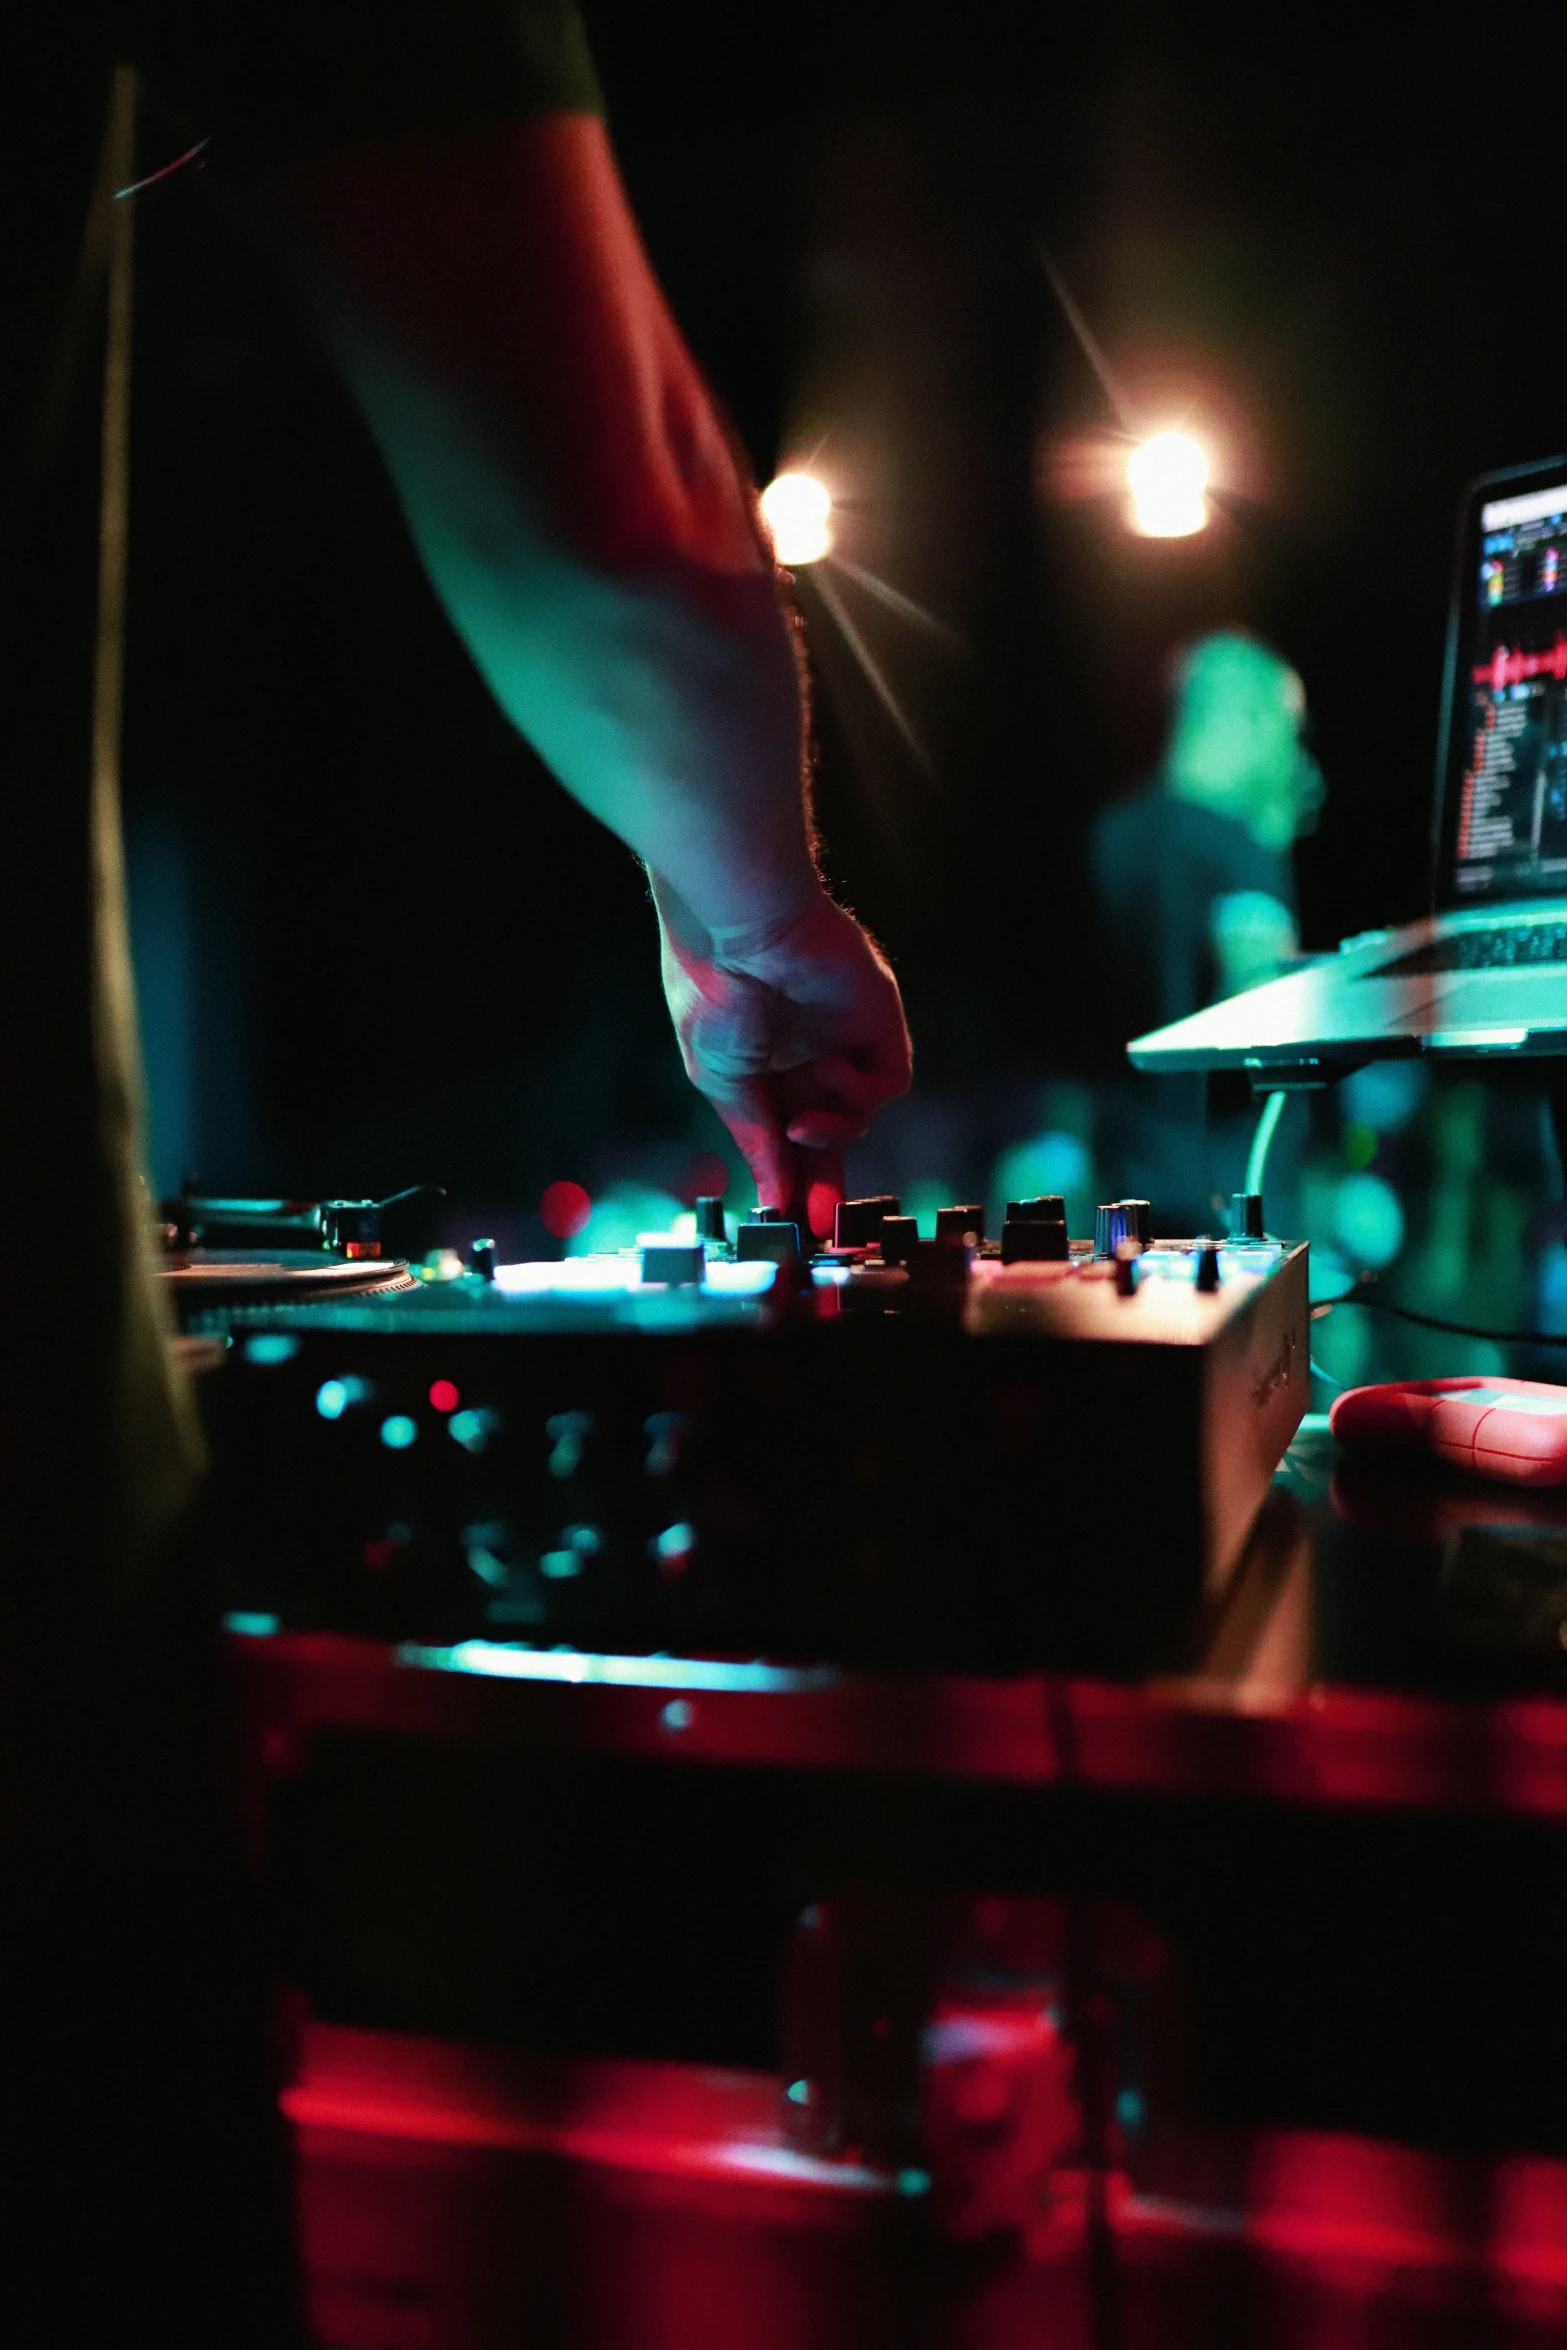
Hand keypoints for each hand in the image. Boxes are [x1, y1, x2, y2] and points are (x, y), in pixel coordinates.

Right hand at [654, 878, 911, 1228]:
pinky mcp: (879, 1022)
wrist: (740, 925)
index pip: (787, 1134)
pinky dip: (859, 1091)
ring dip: (833, 1132)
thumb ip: (756, 1140)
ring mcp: (846, 1038)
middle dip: (825, 1179)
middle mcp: (807, 1054)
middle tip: (819, 1222)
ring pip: (859, 1113)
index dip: (791, 1178)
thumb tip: (773, 1198)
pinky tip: (826, 1071)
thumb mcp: (724, 1079)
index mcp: (764, 1065)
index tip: (789, 1222)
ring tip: (799, 1125)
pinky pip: (888, 1081)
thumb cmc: (714, 990)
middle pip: (831, 1133)